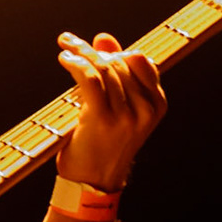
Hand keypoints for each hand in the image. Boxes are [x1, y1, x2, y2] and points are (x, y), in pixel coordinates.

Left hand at [55, 31, 166, 191]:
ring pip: (104, 68)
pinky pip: (90, 78)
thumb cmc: (102, 144)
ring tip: (65, 49)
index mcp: (156, 105)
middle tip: (71, 43)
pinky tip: (65, 59)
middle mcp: (146, 109)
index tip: (96, 45)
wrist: (92, 183)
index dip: (118, 50)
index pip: (142, 62)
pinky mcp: (102, 119)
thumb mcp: (115, 108)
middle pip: (120, 62)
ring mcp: (126, 115)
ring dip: (81, 53)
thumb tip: (104, 38)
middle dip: (93, 50)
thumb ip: (114, 74)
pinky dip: (76, 63)